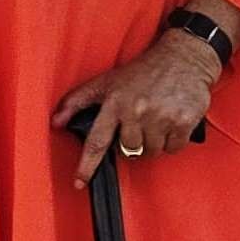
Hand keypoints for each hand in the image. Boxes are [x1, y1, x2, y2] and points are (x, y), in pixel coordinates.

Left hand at [52, 32, 220, 184]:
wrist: (182, 58)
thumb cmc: (141, 71)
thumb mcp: (106, 81)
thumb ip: (78, 100)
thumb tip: (56, 122)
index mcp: (115, 102)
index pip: (97, 141)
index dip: (87, 165)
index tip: (79, 182)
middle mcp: (136, 110)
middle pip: (128, 151)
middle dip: (131, 144)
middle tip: (138, 125)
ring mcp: (161, 117)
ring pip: (151, 153)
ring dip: (152, 144)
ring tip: (154, 121)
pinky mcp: (183, 121)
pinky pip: (173, 149)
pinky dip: (172, 141)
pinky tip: (170, 122)